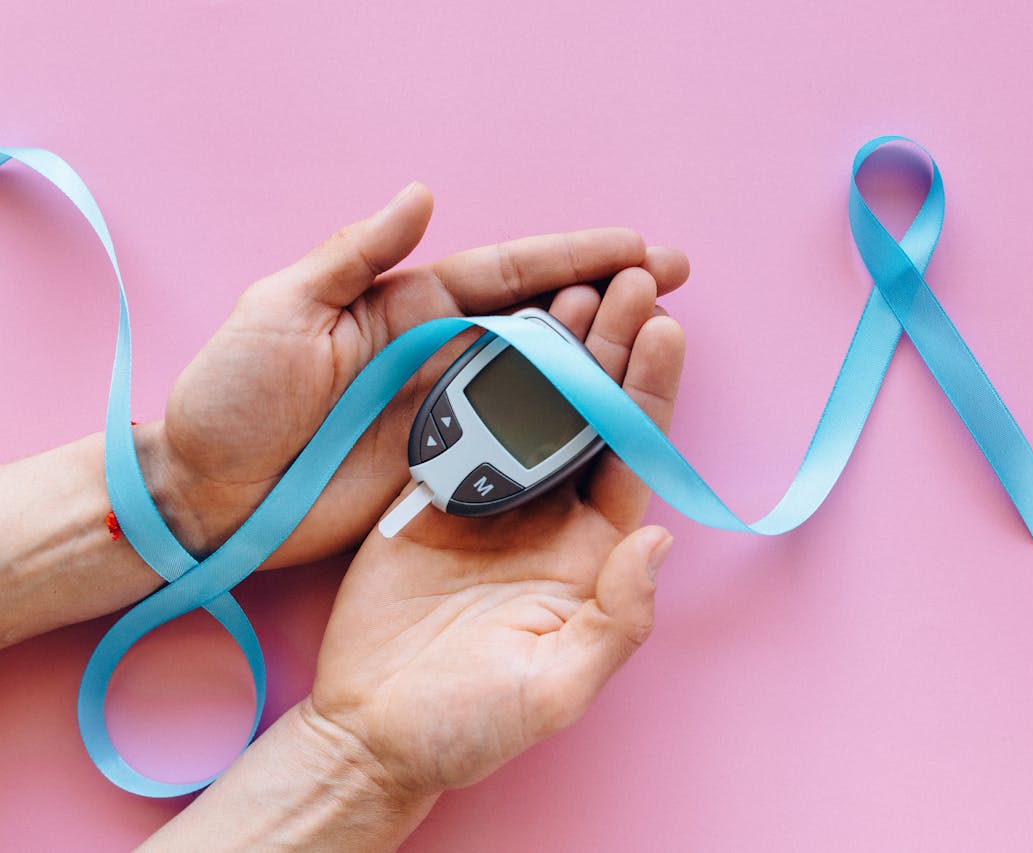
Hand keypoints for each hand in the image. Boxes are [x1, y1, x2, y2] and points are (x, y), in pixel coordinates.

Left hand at [144, 183, 688, 563]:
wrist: (206, 496)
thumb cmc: (231, 399)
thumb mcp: (280, 310)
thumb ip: (352, 256)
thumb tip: (424, 196)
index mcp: (405, 305)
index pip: (508, 274)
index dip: (577, 256)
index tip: (640, 249)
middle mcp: (437, 352)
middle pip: (542, 319)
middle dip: (610, 298)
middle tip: (670, 286)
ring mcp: (446, 411)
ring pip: (541, 379)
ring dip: (600, 359)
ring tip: (660, 341)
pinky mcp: (445, 466)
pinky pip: (519, 441)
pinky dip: (566, 427)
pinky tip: (609, 419)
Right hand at [301, 270, 684, 799]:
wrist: (371, 731)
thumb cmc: (469, 724)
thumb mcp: (555, 688)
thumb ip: (617, 620)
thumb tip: (662, 543)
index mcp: (591, 553)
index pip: (632, 456)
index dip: (649, 393)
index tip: (664, 328)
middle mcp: (550, 515)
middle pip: (591, 416)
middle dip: (613, 348)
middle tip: (629, 280)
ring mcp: (492, 500)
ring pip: (532, 408)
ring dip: (553, 348)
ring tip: (573, 286)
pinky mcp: (434, 494)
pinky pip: (464, 422)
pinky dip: (480, 373)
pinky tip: (496, 325)